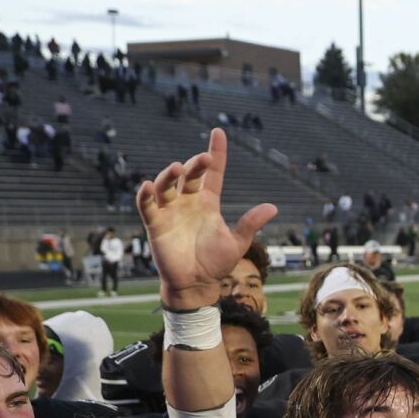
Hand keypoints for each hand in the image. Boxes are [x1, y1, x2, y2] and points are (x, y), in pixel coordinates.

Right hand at [136, 128, 275, 305]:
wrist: (197, 284)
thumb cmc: (216, 263)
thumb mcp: (237, 242)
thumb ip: (250, 223)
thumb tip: (273, 207)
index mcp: (208, 203)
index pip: (213, 173)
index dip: (216, 153)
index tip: (219, 132)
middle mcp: (188, 202)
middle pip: (189, 176)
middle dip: (195, 165)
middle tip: (203, 159)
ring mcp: (170, 211)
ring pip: (166, 186)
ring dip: (169, 176)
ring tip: (177, 168)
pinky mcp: (155, 224)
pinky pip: (147, 206)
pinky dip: (145, 195)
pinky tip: (148, 186)